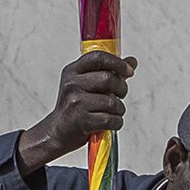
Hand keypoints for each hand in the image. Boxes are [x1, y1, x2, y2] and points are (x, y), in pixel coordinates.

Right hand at [16, 51, 136, 177]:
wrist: (58, 131)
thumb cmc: (75, 106)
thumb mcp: (86, 83)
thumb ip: (109, 71)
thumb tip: (131, 62)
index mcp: (73, 71)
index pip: (98, 58)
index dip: (118, 62)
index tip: (129, 71)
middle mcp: (72, 84)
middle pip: (109, 79)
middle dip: (122, 88)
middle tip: (120, 95)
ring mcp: (75, 103)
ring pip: (112, 102)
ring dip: (119, 109)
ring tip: (113, 112)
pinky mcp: (81, 121)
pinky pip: (110, 119)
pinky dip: (116, 123)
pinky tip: (110, 123)